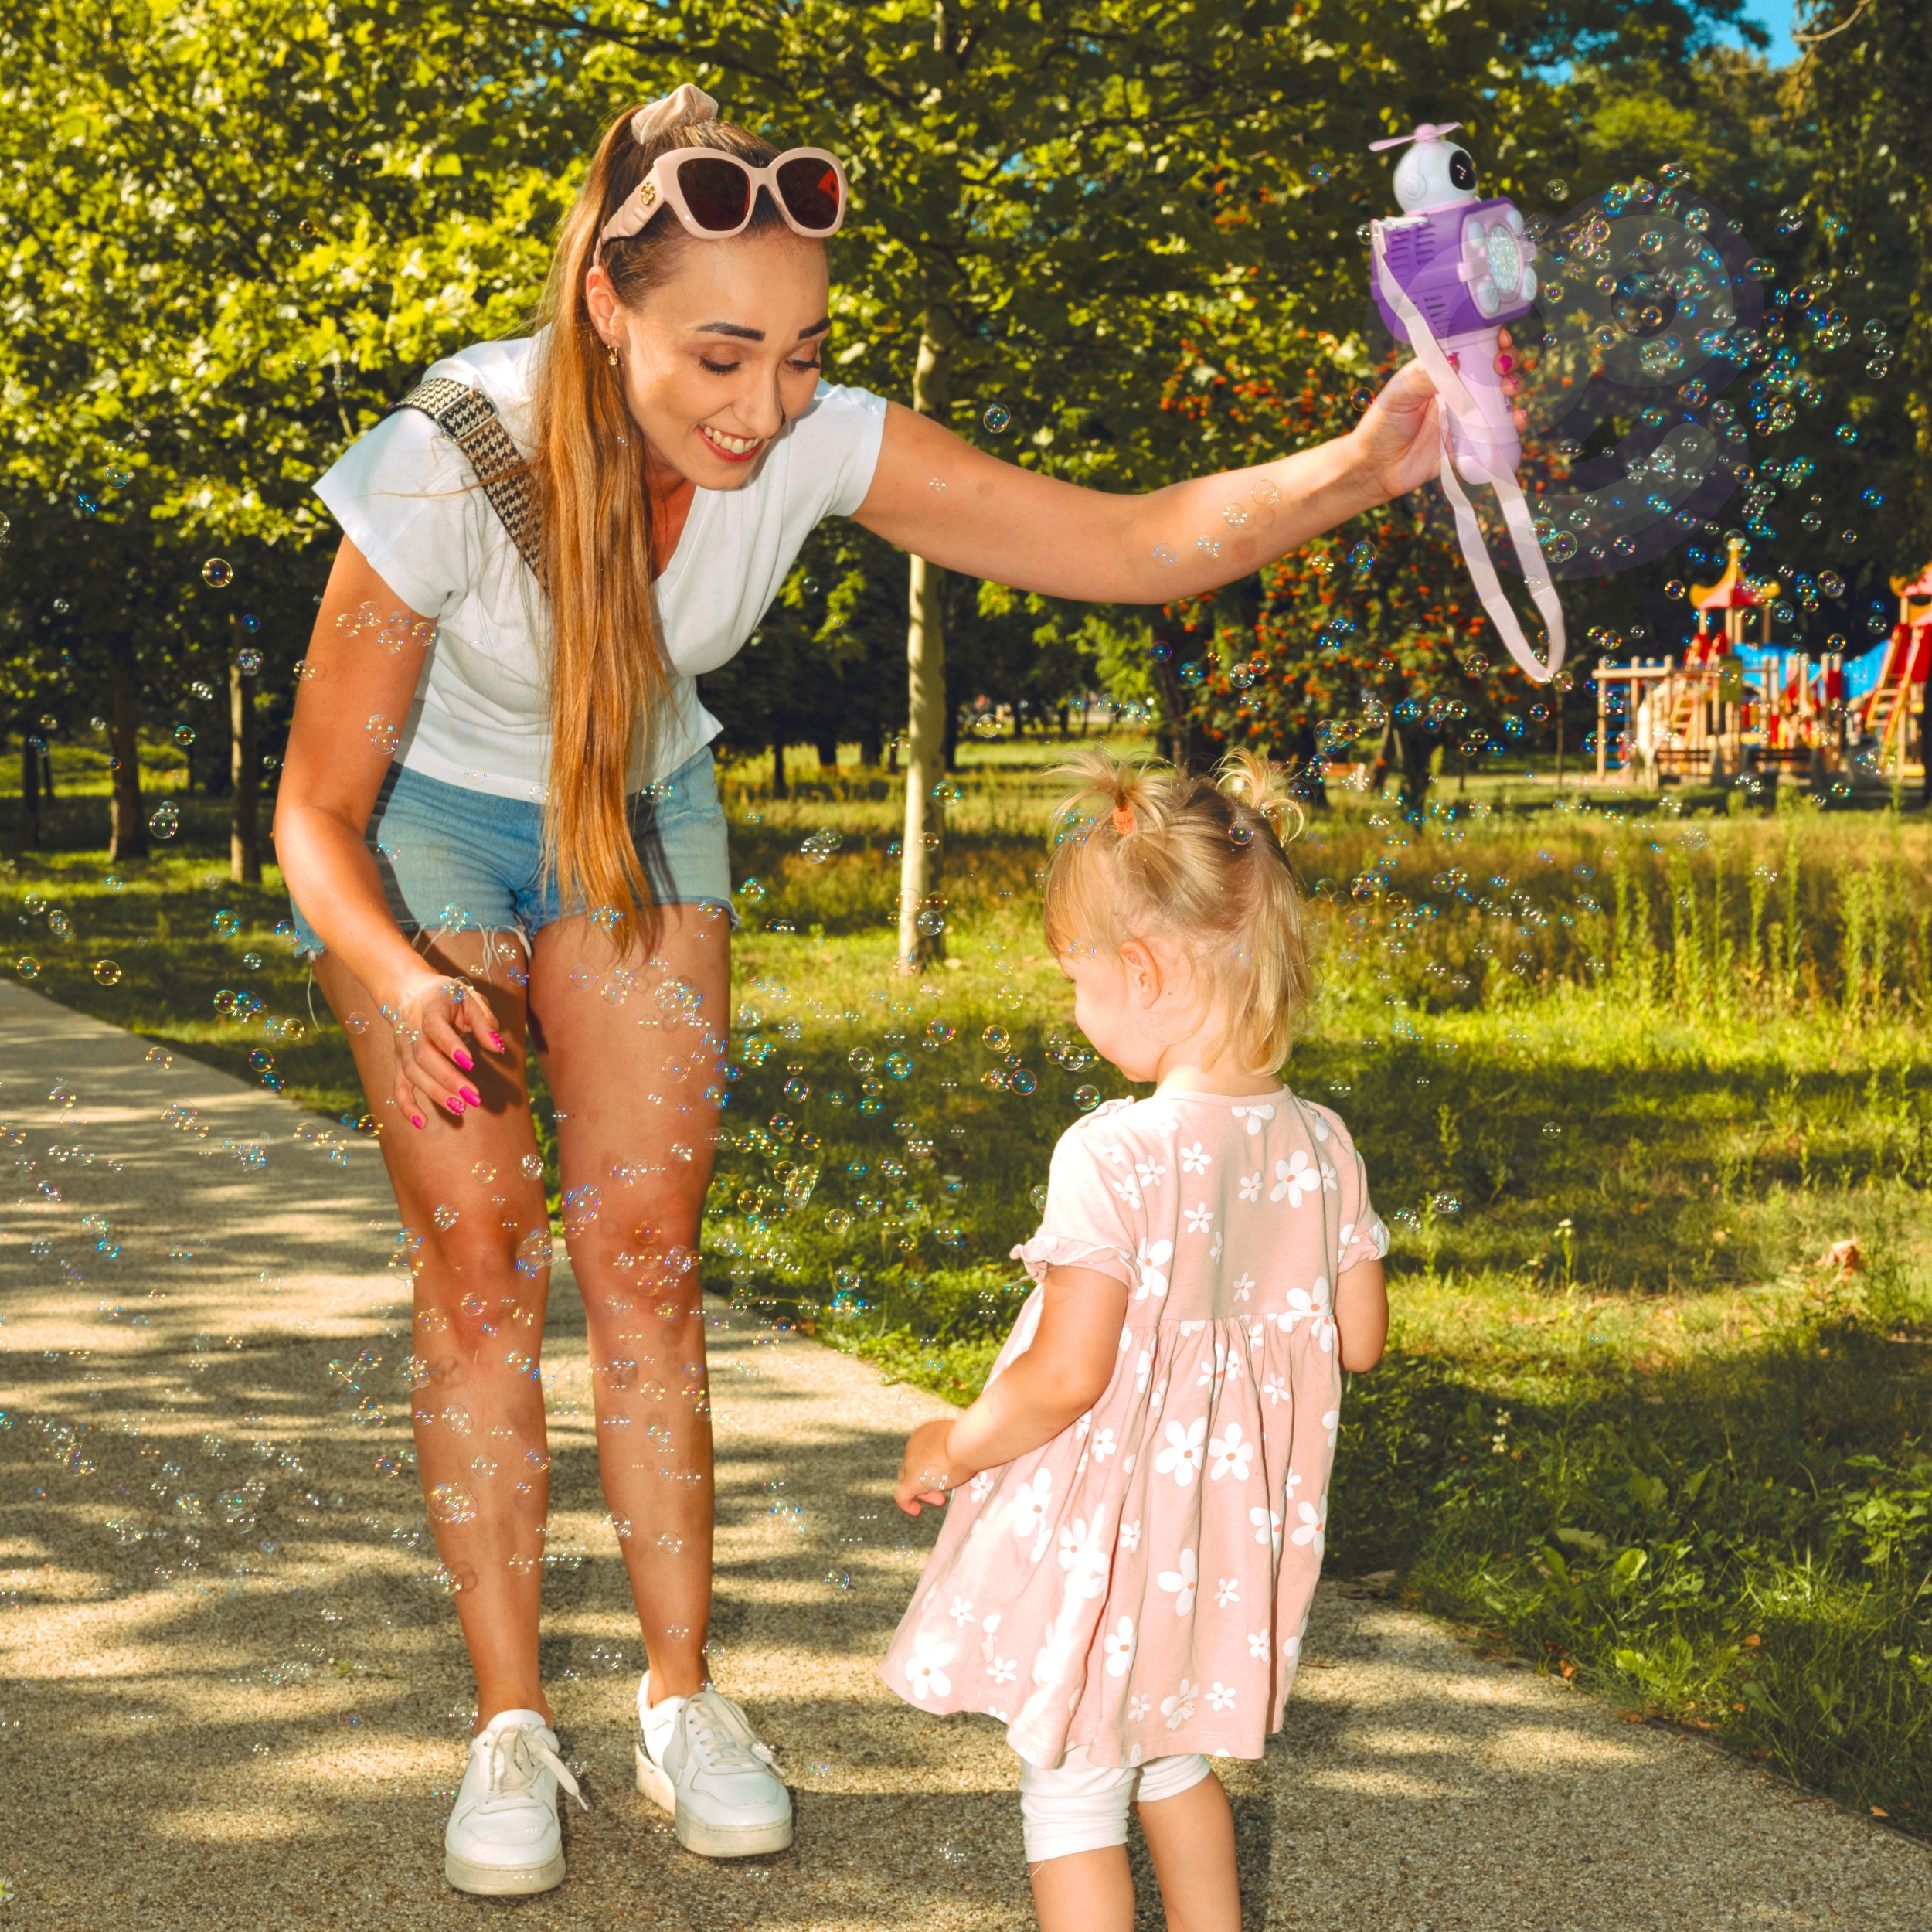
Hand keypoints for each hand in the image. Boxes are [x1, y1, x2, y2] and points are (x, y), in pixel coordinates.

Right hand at [386, 970, 506, 1128]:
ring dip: (434, 1093)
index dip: (451, 1046)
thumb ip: (484, 1020)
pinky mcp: (400, 1063)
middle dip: (448, 1079)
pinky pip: (398, 1087)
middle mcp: (411, 1031)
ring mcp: (403, 1049)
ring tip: (460, 1109)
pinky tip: (422, 1123)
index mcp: (430, 1010)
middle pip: (423, 1057)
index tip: (471, 1062)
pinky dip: (406, 1106)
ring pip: (412, 1074)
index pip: (435, 1028)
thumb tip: (498, 1047)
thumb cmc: (447, 997)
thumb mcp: (469, 998)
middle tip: (474, 1097)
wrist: (408, 992)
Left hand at [894, 1418, 958, 1516]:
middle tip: (944, 1490)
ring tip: (941, 1500)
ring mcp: (910, 1463)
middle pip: (914, 1467)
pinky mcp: (911, 1480)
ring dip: (924, 1492)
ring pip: (908, 1480)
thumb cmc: (970, 1439)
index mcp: (925, 1434)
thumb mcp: (962, 1441)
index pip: (922, 1453)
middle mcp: (913, 1446)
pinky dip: (906, 1504)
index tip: (948, 1475)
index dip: (932, 1467)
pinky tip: (916, 1511)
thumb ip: (957, 1448)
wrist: (967, 1442)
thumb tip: (965, 1455)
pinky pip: (901, 1496)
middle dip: (928, 1479)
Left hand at [1349, 331, 1529, 501]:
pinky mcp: (1470, 441)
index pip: (1470, 346)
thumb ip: (1424, 377)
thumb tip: (1455, 359)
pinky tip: (1516, 419)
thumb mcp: (1398, 396)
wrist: (1375, 471)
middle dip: (1506, 362)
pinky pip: (1497, 430)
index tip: (1500, 337)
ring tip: (1509, 391)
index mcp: (1438, 370)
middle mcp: (1456, 389)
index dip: (1490, 338)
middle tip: (1501, 368)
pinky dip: (1512, 423)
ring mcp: (1466, 414)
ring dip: (1513, 388)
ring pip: (1499, 396)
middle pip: (1492, 368)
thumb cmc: (1380, 428)